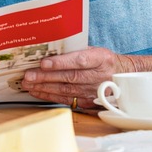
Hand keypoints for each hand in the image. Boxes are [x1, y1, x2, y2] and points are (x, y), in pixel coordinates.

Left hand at [19, 47, 134, 109]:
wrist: (123, 77)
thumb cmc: (104, 60)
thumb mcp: (96, 50)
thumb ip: (76, 50)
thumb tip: (50, 48)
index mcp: (102, 59)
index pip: (80, 60)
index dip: (61, 62)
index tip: (44, 63)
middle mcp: (99, 76)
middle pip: (70, 77)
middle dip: (46, 77)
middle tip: (28, 76)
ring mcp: (94, 91)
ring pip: (66, 90)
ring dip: (44, 88)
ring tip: (28, 84)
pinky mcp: (89, 102)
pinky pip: (67, 99)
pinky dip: (50, 96)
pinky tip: (38, 92)